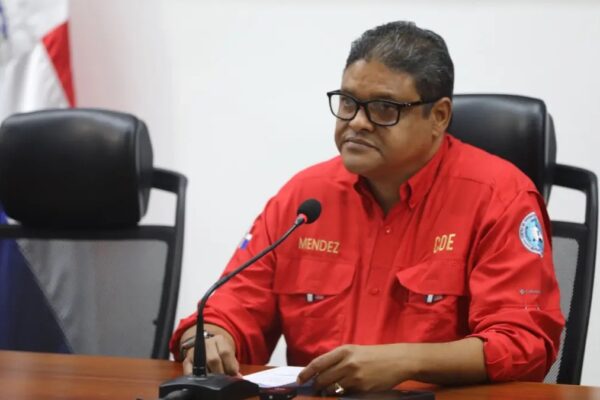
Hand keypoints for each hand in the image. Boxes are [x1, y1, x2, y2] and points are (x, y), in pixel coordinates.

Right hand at [181, 325, 240, 376]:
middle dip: (220, 372)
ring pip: (202, 366)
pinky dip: (197, 379)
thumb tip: (237, 378)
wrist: (206, 349)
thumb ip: (233, 366)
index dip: (230, 366)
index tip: (232, 375)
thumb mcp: (229, 357)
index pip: (225, 352)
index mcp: (219, 340)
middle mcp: (205, 343)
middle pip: (213, 359)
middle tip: (223, 380)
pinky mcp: (186, 360)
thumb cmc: (220, 355)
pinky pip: (190, 372)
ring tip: (215, 381)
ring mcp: (194, 351)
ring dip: (210, 376)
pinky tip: (204, 382)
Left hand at [296, 344, 413, 393]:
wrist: (397, 360)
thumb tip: (319, 371)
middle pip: (322, 378)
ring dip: (327, 392)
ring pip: (332, 389)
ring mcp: (355, 377)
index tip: (299, 380)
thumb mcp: (354, 351)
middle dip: (316, 386)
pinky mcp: (362, 388)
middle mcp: (347, 363)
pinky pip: (345, 394)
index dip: (306, 373)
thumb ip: (337, 359)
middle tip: (315, 389)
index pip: (318, 363)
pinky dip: (342, 394)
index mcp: (343, 351)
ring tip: (328, 391)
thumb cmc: (374, 355)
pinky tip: (345, 391)